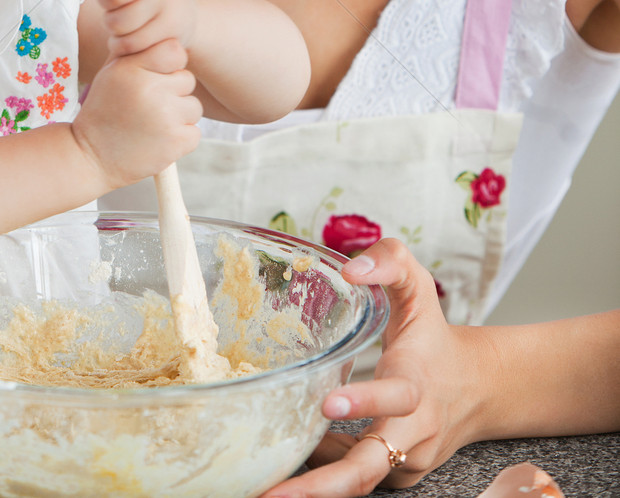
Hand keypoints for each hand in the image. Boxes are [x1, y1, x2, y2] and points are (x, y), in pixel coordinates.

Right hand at [71, 39, 201, 187]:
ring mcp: (165, 117)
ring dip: (178, 117)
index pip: (175, 51)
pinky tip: (157, 141)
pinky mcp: (176, 142)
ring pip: (194, 107)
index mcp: (132, 68)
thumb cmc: (103, 111)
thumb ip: (137, 52)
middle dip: (172, 93)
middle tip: (147, 107)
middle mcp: (150, 89)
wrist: (89, 157)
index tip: (155, 78)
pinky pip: (195, 132)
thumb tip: (164, 32)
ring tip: (151, 125)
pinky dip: (180, 138)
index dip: (168, 65)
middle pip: (187, 80)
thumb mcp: (111, 73)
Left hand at [263, 238, 485, 495]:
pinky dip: (320, 480)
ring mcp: (404, 461)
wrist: (474, 388)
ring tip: (262, 493)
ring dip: (313, 491)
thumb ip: (389, 263)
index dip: (366, 402)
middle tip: (277, 492)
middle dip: (325, 484)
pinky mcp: (394, 476)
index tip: (328, 402)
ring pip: (358, 481)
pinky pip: (354, 480)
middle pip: (371, 467)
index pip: (397, 397)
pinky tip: (280, 477)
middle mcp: (413, 431)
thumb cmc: (433, 336)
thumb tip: (351, 269)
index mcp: (417, 384)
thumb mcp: (417, 288)